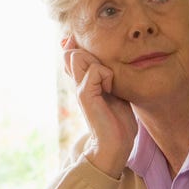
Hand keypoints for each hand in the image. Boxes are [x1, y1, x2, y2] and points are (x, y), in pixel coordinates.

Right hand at [61, 36, 135, 175]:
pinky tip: (110, 89)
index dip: (76, 45)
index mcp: (81, 80)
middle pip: (71, 51)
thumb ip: (107, 76)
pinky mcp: (85, 95)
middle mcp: (76, 82)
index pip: (70, 53)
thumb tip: (109, 63)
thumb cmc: (118, 120)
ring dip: (98, 62)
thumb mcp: (113, 91)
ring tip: (108, 79)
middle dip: (90, 52)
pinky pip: (94, 70)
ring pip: (78, 56)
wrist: (114, 143)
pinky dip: (106, 75)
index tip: (89, 50)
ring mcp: (79, 88)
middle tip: (106, 70)